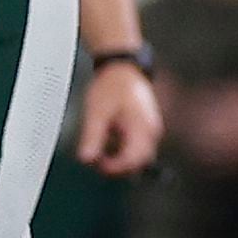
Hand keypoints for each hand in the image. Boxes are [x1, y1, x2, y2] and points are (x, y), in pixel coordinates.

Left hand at [77, 59, 163, 176]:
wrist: (122, 69)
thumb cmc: (112, 86)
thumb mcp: (96, 112)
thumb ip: (92, 137)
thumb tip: (86, 159)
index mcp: (142, 128)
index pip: (133, 160)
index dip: (115, 167)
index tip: (98, 165)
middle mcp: (151, 131)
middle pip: (138, 162)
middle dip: (117, 166)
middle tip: (97, 160)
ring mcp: (149, 130)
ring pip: (137, 156)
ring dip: (119, 157)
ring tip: (101, 144)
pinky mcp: (144, 128)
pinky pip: (135, 147)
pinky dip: (121, 149)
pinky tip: (108, 138)